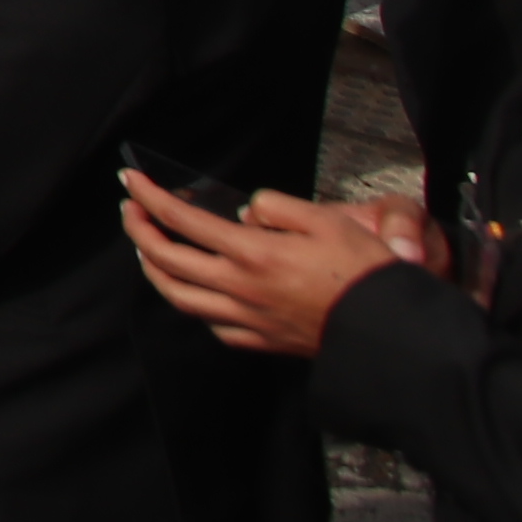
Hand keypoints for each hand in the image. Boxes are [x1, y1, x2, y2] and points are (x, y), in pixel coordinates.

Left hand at [122, 172, 433, 355]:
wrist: (392, 330)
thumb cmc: (364, 270)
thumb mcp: (326, 220)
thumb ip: (277, 207)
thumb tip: (247, 211)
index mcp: (252, 253)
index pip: (181, 220)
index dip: (148, 197)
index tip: (129, 180)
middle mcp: (240, 289)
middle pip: (165, 261)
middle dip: (138, 231)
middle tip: (130, 210)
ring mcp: (247, 319)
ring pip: (179, 297)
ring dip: (153, 270)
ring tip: (147, 249)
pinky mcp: (261, 342)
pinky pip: (211, 325)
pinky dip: (193, 304)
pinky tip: (196, 291)